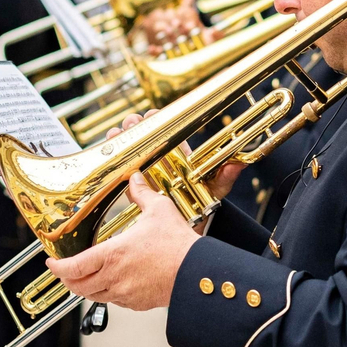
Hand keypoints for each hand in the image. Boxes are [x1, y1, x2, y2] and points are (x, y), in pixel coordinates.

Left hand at [45, 172, 197, 310]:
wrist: (195, 273)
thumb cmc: (178, 244)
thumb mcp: (159, 210)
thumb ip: (142, 194)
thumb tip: (135, 179)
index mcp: (112, 254)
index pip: (73, 267)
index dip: (57, 267)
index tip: (51, 262)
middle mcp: (114, 277)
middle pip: (78, 286)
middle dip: (67, 279)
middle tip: (64, 271)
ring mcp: (125, 293)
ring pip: (95, 295)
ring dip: (87, 287)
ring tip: (87, 277)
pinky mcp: (137, 304)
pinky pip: (115, 302)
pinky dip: (109, 293)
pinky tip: (115, 283)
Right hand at [111, 111, 244, 202]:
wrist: (188, 230)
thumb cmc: (205, 206)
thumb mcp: (215, 191)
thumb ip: (225, 178)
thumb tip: (238, 165)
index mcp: (180, 154)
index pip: (168, 130)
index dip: (158, 120)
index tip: (152, 115)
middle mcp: (161, 159)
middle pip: (145, 135)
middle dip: (137, 125)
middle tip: (132, 123)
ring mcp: (146, 170)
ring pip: (130, 147)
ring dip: (122, 137)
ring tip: (117, 133)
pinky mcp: (132, 184)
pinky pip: (120, 166)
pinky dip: (113, 155)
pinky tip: (109, 147)